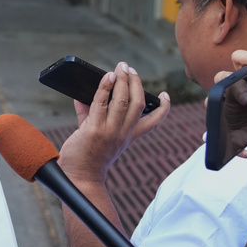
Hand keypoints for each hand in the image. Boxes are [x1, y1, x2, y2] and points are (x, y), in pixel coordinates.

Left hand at [58, 62, 170, 182]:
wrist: (80, 178)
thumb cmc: (85, 157)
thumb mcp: (94, 134)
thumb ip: (88, 114)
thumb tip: (81, 95)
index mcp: (128, 136)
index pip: (153, 123)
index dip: (163, 109)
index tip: (166, 96)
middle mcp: (123, 133)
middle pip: (139, 103)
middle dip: (136, 82)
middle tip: (129, 68)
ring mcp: (110, 132)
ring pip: (122, 101)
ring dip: (122, 80)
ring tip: (120, 68)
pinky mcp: (94, 130)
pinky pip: (101, 103)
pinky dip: (105, 88)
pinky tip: (107, 77)